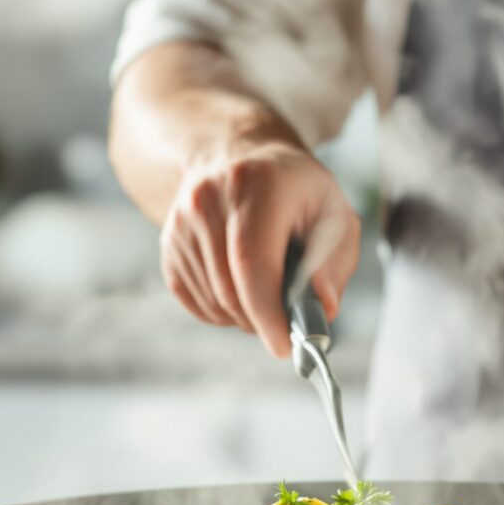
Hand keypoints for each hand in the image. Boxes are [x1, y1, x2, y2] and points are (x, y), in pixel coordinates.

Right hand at [159, 141, 360, 357]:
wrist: (242, 158)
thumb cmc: (297, 194)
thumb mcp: (335, 215)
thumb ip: (335, 264)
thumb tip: (320, 309)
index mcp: (257, 185)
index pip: (252, 262)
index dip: (267, 313)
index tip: (285, 346)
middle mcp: (208, 199)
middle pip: (230, 290)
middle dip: (262, 320)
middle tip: (287, 321)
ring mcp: (181, 222)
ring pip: (213, 301)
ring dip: (244, 317)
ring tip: (268, 291)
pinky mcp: (168, 244)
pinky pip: (195, 301)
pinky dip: (223, 311)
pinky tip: (242, 286)